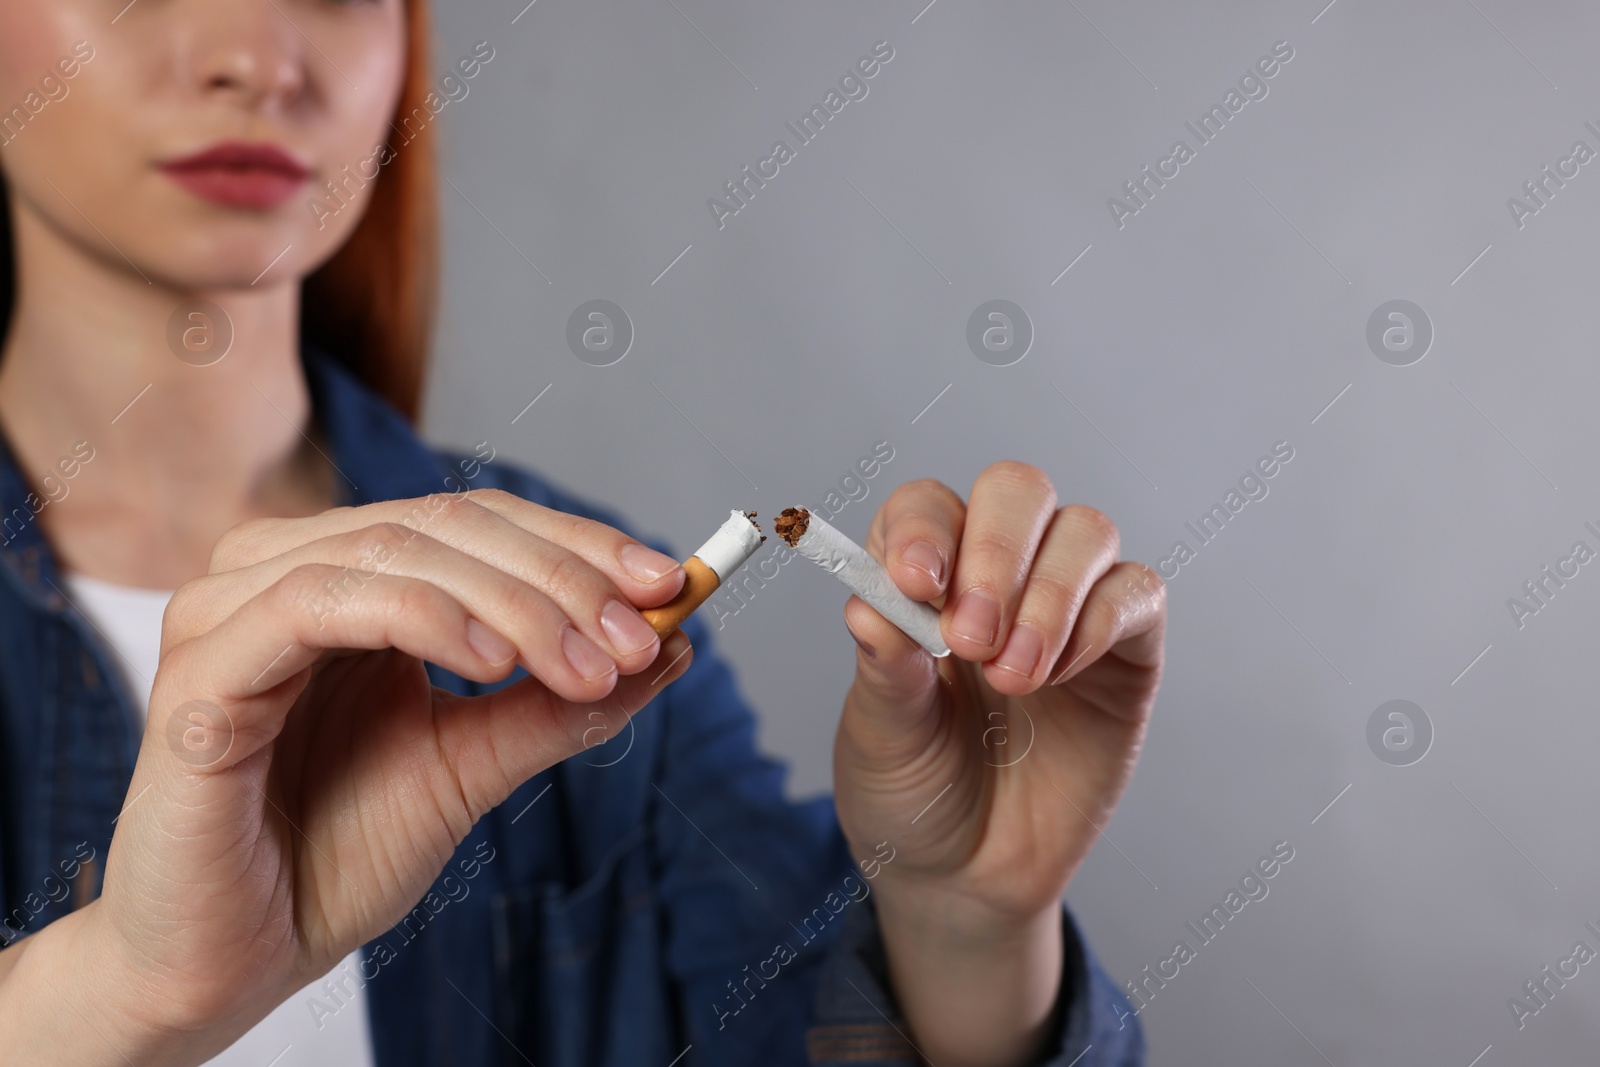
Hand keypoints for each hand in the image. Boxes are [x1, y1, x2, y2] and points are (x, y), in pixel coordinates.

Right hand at [71, 489, 693, 1061]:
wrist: (237, 960)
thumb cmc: (333, 855)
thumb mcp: (471, 764)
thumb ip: (555, 702)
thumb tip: (671, 645)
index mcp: (345, 579)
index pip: (477, 521)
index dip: (577, 543)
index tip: (672, 583)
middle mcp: (283, 573)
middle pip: (447, 524)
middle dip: (562, 578)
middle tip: (641, 637)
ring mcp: (232, 613)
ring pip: (396, 551)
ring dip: (513, 603)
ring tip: (587, 666)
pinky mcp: (201, 674)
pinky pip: (317, 604)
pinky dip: (418, 615)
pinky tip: (488, 660)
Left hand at [832, 461, 1165, 1066]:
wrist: (967, 876)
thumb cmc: (913, 791)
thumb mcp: (880, 735)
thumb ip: (883, 667)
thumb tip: (871, 602)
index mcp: (926, 580)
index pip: (929, 506)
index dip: (924, 528)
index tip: (915, 581)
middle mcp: (1000, 575)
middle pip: (1017, 492)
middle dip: (995, 552)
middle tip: (968, 638)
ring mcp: (1068, 606)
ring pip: (1084, 531)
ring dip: (1048, 596)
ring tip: (1012, 677)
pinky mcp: (1126, 651)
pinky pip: (1135, 593)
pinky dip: (1097, 620)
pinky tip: (1058, 676)